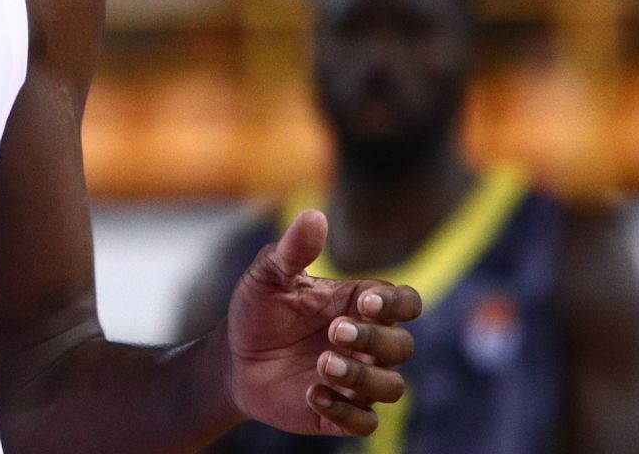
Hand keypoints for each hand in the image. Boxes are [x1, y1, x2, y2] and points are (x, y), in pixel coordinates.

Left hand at [223, 209, 420, 437]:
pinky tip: (313, 394)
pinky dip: (344, 412)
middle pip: (402, 346)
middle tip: (335, 331)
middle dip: (374, 339)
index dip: (397, 305)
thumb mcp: (267, 276)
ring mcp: (357, 380)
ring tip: (322, 364)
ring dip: (362, 377)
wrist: (233, 360)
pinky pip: (365, 422)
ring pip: (392, 387)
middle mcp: (368, 343)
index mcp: (360, 305)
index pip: (406, 303)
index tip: (367, 302)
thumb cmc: (258, 312)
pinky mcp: (341, 412)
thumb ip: (292, 250)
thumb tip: (313, 215)